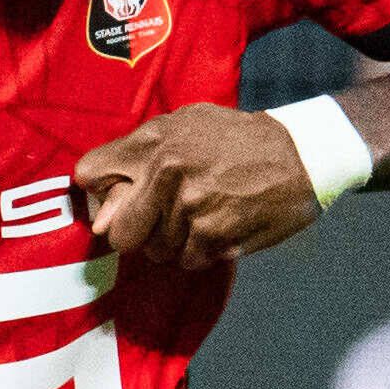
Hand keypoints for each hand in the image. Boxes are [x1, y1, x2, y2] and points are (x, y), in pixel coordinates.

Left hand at [75, 105, 320, 274]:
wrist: (300, 154)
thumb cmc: (236, 140)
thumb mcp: (185, 127)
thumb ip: (137, 157)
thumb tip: (100, 215)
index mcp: (154, 140)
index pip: (90, 172)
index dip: (99, 192)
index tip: (115, 198)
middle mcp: (166, 172)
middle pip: (120, 233)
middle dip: (136, 233)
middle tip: (162, 220)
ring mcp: (190, 207)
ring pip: (155, 252)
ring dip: (174, 243)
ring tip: (201, 216)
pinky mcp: (214, 236)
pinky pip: (186, 261)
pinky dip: (200, 252)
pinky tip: (219, 228)